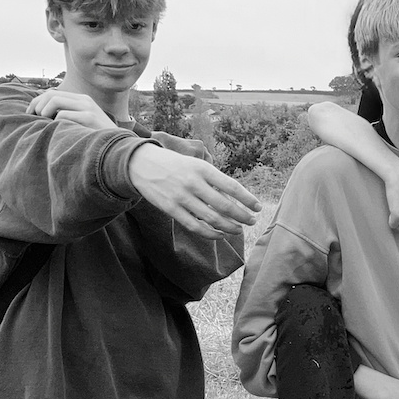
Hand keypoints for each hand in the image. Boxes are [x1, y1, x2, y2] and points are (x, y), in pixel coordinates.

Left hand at [28, 90, 118, 131]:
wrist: (120, 148)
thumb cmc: (97, 139)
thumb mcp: (84, 123)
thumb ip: (69, 115)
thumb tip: (43, 114)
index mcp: (82, 100)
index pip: (52, 93)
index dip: (37, 101)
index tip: (30, 113)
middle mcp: (84, 100)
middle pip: (51, 94)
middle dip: (37, 105)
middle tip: (33, 118)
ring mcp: (88, 108)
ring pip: (54, 101)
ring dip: (43, 111)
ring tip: (43, 123)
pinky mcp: (89, 118)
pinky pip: (62, 115)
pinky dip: (55, 122)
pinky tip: (57, 131)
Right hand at [127, 145, 260, 239]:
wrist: (141, 163)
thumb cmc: (175, 165)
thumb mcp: (196, 164)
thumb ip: (214, 181)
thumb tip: (235, 200)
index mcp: (202, 169)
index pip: (232, 186)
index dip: (248, 199)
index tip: (258, 207)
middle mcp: (193, 183)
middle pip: (225, 206)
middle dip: (242, 216)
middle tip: (251, 221)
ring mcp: (181, 197)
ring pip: (212, 219)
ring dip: (229, 227)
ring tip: (239, 229)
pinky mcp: (171, 209)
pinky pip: (195, 227)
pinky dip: (211, 233)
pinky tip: (220, 234)